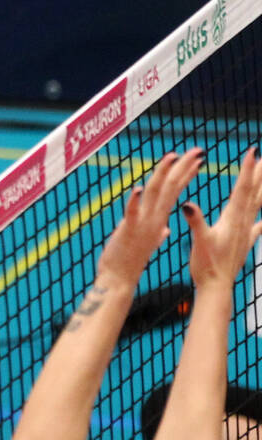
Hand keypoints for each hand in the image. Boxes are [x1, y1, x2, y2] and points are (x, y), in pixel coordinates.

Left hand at [95, 146, 204, 286]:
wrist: (118, 279)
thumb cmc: (129, 260)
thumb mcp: (147, 243)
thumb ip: (157, 233)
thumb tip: (164, 229)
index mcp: (158, 220)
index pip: (175, 192)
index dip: (185, 174)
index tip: (197, 160)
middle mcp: (154, 219)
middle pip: (170, 188)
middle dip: (183, 168)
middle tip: (196, 152)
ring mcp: (141, 224)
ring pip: (154, 194)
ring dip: (162, 175)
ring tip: (171, 158)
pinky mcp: (126, 230)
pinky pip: (131, 213)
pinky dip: (134, 201)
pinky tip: (137, 189)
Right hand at [182, 146, 261, 289]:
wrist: (217, 288)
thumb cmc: (206, 265)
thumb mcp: (199, 241)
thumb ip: (195, 222)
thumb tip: (186, 205)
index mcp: (232, 219)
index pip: (242, 189)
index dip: (247, 170)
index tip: (252, 152)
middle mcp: (242, 223)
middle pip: (254, 193)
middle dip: (259, 174)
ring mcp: (245, 232)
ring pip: (256, 205)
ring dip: (261, 189)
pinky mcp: (244, 242)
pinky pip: (256, 224)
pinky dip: (261, 217)